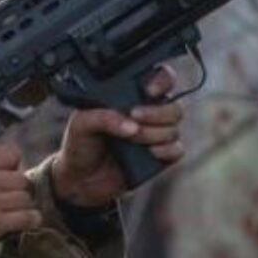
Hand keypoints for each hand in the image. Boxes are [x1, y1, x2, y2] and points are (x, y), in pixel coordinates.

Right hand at [0, 143, 40, 257]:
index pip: (11, 154)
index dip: (10, 168)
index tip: (4, 178)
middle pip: (21, 178)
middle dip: (17, 190)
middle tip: (9, 199)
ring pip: (26, 198)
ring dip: (22, 207)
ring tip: (14, 213)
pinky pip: (28, 217)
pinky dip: (30, 220)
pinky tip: (26, 222)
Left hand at [50, 65, 186, 208]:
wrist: (80, 179)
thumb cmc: (81, 144)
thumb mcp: (81, 123)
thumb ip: (104, 117)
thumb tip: (131, 126)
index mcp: (132, 97)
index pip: (160, 78)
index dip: (162, 80)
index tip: (148, 91)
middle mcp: (149, 114)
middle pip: (173, 106)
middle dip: (156, 112)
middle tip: (134, 115)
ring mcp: (155, 136)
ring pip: (174, 128)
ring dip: (153, 133)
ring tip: (131, 139)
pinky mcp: (160, 158)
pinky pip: (177, 150)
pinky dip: (165, 150)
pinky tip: (148, 152)